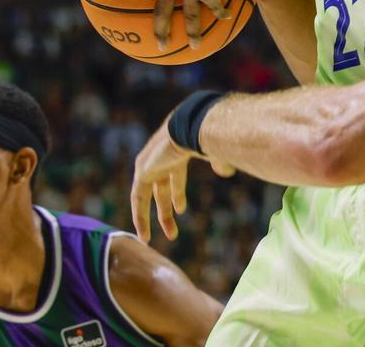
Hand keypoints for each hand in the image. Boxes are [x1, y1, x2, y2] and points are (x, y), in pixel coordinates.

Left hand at [130, 118, 233, 242]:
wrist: (191, 126)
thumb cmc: (207, 136)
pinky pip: (138, 197)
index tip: (181, 210)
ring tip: (154, 238)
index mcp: (178, 152)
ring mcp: (149, 162)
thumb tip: (226, 172)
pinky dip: (140, 215)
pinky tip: (143, 232)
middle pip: (162, 189)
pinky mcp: (142, 169)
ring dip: (152, 217)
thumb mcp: (216, 152)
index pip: (174, 177)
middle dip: (167, 210)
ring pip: (147, 196)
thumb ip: (219, 162)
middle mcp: (161, 157)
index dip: (177, 195)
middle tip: (172, 232)